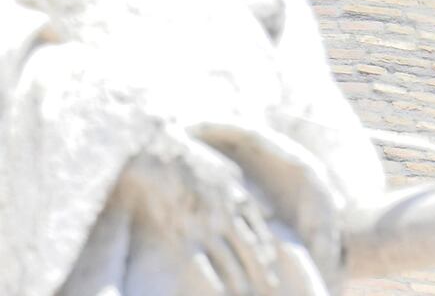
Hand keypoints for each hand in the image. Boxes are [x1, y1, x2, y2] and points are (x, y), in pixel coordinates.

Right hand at [119, 128, 278, 293]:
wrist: (160, 155)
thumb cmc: (192, 161)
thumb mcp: (228, 171)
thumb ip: (246, 192)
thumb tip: (267, 210)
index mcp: (238, 197)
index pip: (258, 230)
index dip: (266, 250)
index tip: (272, 264)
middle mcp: (228, 213)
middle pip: (250, 247)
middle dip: (261, 268)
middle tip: (271, 284)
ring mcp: (207, 225)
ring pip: (230, 258)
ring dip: (240, 277)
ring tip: (246, 291)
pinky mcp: (185, 234)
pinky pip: (204, 264)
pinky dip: (215, 279)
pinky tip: (221, 292)